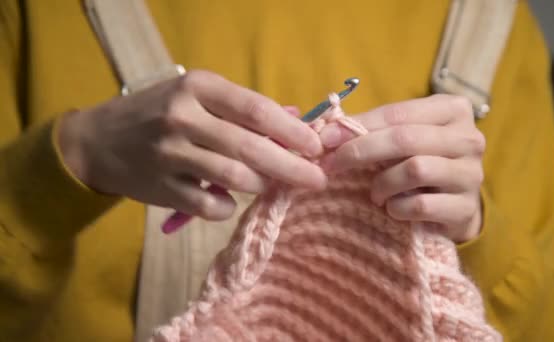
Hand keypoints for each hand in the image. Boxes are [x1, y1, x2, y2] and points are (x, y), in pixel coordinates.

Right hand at [58, 70, 325, 220]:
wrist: (97, 141)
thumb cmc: (157, 113)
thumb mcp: (197, 96)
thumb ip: (242, 108)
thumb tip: (296, 118)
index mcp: (199, 87)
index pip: (257, 110)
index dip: (292, 131)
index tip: (316, 148)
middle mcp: (184, 117)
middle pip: (252, 148)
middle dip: (292, 168)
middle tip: (316, 180)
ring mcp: (171, 154)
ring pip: (235, 178)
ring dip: (261, 186)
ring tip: (268, 186)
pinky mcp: (161, 187)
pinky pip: (211, 206)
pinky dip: (227, 207)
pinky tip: (227, 201)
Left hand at [319, 95, 484, 242]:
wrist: (454, 205)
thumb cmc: (419, 162)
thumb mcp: (401, 137)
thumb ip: (370, 129)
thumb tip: (325, 131)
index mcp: (453, 109)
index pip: (398, 113)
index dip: (358, 125)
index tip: (325, 138)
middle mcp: (469, 138)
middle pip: (406, 139)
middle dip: (362, 151)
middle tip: (334, 165)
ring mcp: (471, 174)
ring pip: (415, 170)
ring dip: (382, 183)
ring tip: (374, 193)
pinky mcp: (466, 208)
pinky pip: (421, 205)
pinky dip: (397, 208)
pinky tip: (393, 208)